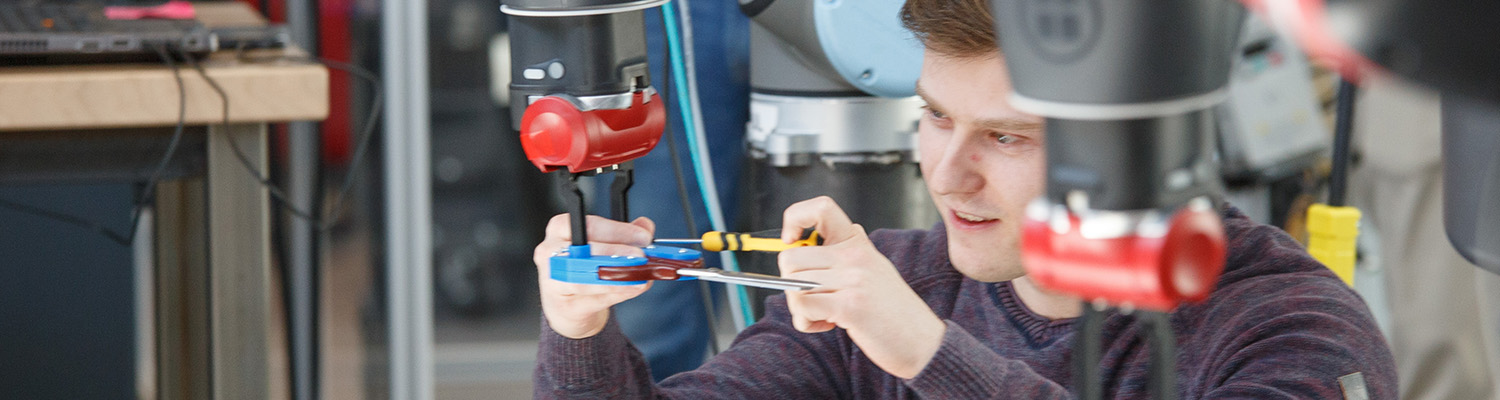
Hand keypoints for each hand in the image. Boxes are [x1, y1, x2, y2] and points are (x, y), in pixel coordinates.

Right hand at [534, 214, 655, 338]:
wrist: (568, 306)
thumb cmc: (583, 268)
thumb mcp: (604, 246)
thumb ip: (625, 234)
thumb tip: (645, 225)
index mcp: (561, 228)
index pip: (590, 226)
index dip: (618, 231)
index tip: (644, 237)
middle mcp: (550, 252)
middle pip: (583, 251)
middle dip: (616, 253)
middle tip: (641, 256)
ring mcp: (552, 280)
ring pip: (583, 278)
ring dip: (616, 276)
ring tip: (640, 276)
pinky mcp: (563, 305)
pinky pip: (592, 299)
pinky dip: (616, 293)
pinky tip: (634, 288)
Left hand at [777, 196, 947, 378]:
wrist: (923, 342)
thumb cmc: (892, 312)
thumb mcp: (870, 271)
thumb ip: (840, 258)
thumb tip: (796, 249)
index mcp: (857, 244)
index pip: (820, 207)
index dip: (795, 219)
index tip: (792, 241)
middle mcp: (855, 256)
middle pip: (790, 257)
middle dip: (790, 283)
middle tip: (812, 298)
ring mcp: (853, 279)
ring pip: (792, 284)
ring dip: (799, 307)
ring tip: (823, 314)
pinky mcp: (850, 305)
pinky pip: (802, 307)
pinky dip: (806, 322)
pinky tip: (829, 325)